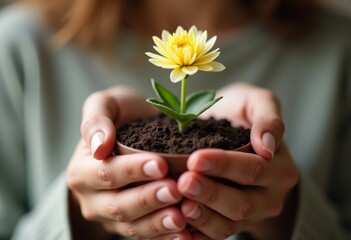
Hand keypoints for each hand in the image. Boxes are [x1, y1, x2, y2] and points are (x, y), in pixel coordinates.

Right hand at [67, 86, 190, 238]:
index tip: (161, 164)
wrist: (128, 136)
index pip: (106, 174)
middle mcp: (93, 198)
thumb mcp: (105, 105)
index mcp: (83, 170)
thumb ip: (96, 120)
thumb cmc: (120, 117)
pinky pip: (146, 236)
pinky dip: (164, 236)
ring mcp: (110, 216)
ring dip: (158, 223)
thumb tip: (99, 145)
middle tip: (176, 190)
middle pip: (119, 206)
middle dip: (148, 199)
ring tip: (182, 217)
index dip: (133, 171)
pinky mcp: (129, 226)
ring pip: (132, 227)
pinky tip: (185, 234)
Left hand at [178, 84, 298, 238]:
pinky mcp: (232, 223)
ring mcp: (251, 214)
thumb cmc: (241, 114)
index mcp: (280, 167)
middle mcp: (270, 196)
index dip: (225, 166)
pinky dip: (198, 233)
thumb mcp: (257, 102)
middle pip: (243, 203)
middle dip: (211, 194)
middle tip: (184, 182)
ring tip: (180, 206)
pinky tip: (179, 225)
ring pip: (229, 224)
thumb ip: (268, 117)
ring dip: (203, 217)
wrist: (232, 132)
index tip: (195, 159)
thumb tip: (266, 145)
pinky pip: (217, 234)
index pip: (254, 170)